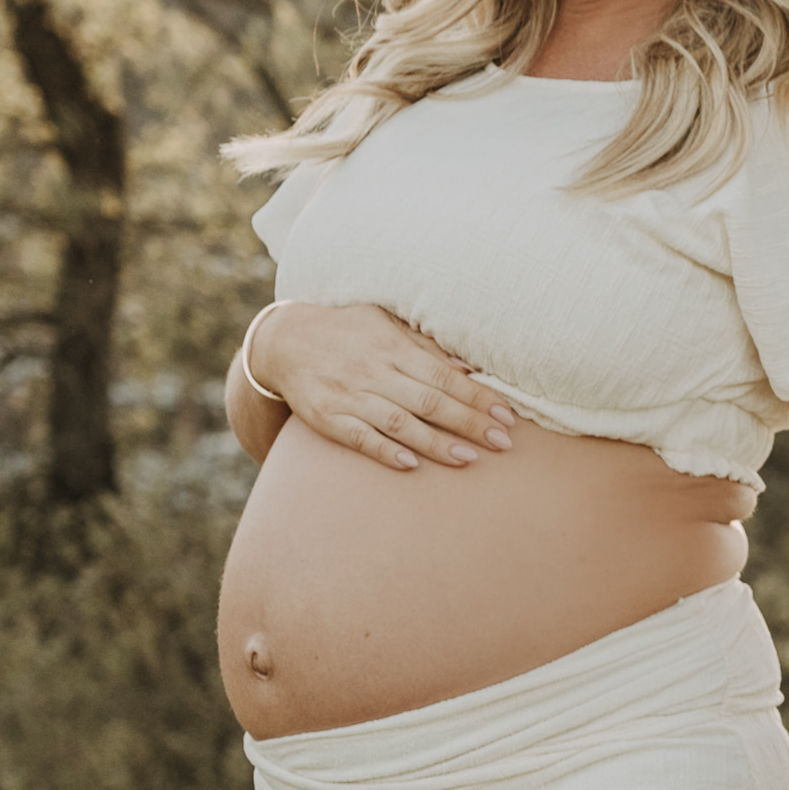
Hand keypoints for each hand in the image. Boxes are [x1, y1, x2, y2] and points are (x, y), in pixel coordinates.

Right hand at [245, 301, 519, 469]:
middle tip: (503, 442)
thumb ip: (424, 348)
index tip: (505, 416)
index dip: (477, 397)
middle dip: (468, 422)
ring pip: (399, 422)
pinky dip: (385, 450)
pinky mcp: (327, 417)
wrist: (283, 342)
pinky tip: (411, 464)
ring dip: (435, 442)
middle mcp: (373, 371)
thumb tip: (469, 368)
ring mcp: (349, 396)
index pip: (444, 376)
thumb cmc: (346, 331)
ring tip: (468, 459)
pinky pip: (359, 437)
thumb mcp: (384, 325)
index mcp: (392, 347)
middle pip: (429, 401)